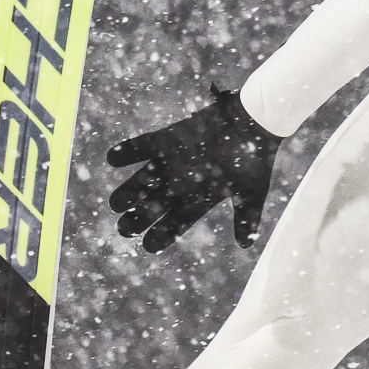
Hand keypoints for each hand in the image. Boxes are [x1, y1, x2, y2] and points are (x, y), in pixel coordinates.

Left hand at [106, 86, 283, 251]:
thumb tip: (246, 245)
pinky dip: (126, 152)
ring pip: (141, 181)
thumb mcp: (252, 193)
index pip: (174, 225)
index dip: (160, 236)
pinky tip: (113, 159)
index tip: (147, 245)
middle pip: (151, 207)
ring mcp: (171, 163)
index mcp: (198, 201)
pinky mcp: (167, 140)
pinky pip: (141, 148)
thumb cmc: (255, 160)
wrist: (253, 123)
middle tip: (125, 228)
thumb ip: (247, 218)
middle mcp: (180, 184)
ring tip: (115, 203)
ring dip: (126, 192)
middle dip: (136, 219)